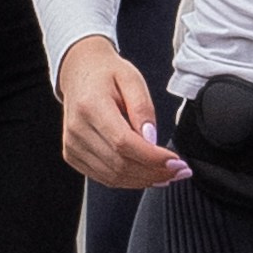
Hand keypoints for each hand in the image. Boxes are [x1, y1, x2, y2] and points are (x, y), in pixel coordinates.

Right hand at [59, 35, 192, 188]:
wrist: (79, 72)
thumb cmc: (107, 74)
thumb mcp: (132, 79)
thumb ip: (143, 108)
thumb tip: (151, 139)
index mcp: (91, 106)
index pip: (123, 143)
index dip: (152, 158)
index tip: (176, 161)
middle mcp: (77, 129)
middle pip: (119, 164)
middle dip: (154, 172)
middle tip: (179, 170)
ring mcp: (72, 145)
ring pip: (112, 176)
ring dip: (144, 180)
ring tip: (168, 175)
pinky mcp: (72, 155)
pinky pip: (103, 178)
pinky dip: (129, 181)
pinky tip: (147, 175)